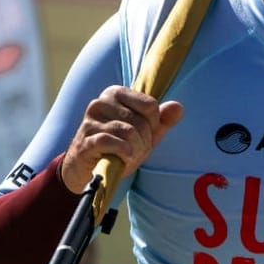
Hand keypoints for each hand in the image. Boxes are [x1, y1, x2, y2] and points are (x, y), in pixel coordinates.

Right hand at [60, 87, 183, 193]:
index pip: (150, 105)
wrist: (85, 170)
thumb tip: (178, 107)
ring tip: (128, 156)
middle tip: (135, 151)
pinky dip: (123, 154)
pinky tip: (122, 159)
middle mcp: (101, 102)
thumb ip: (162, 121)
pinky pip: (114, 143)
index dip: (153, 125)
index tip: (144, 136)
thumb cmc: (116, 148)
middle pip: (141, 121)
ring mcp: (90, 121)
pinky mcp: (85, 140)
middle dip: (144, 142)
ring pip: (129, 132)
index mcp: (115, 93)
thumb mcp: (143, 134)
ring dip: (135, 150)